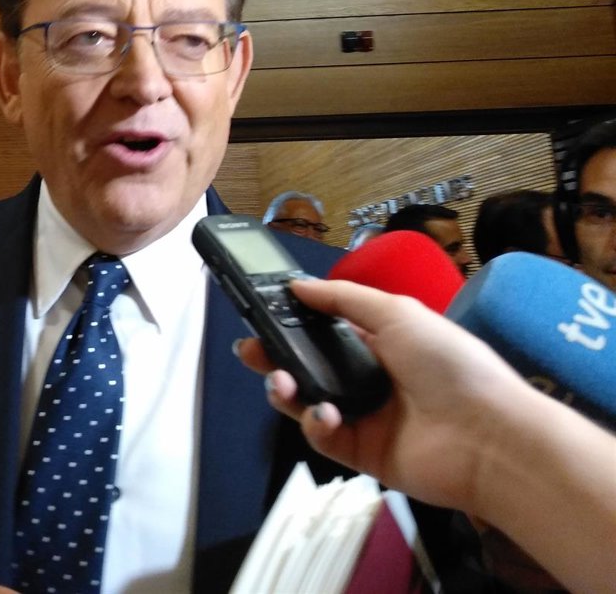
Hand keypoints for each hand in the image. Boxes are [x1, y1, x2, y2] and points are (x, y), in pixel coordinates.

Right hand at [235, 277, 527, 514]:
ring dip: (286, 389)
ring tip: (281, 382)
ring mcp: (365, 417)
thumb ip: (343, 298)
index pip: (324, 329)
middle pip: (307, 366)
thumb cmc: (453, 367)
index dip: (292, 322)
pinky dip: (316, 423)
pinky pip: (322, 436)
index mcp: (380, 342)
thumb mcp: (397, 313)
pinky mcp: (361, 453)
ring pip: (306, 401)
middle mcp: (369, 378)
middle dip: (274, 356)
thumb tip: (298, 286)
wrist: (489, 438)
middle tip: (249, 350)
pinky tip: (326, 414)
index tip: (262, 313)